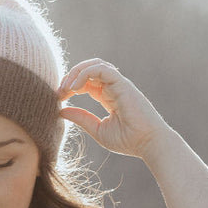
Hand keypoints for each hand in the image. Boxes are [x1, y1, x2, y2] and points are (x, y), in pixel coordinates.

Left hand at [57, 59, 171, 159]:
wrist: (149, 143)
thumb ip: (81, 118)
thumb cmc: (128, 140)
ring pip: (95, 64)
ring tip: (66, 87)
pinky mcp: (123, 84)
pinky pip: (102, 69)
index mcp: (108, 96)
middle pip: (88, 69)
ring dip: (76, 72)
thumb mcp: (97, 129)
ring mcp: (118, 84)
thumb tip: (61, 111)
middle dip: (70, 76)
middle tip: (59, 92)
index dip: (70, 85)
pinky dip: (85, 73)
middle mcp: (113, 87)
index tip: (59, 98)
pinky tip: (75, 87)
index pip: (86, 81)